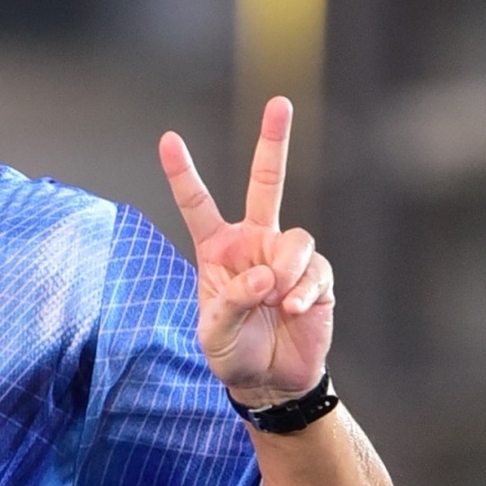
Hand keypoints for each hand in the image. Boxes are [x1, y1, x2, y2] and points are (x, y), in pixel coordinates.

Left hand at [160, 96, 332, 410]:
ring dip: (286, 271)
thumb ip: (231, 301)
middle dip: (274, 142)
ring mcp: (287, 257)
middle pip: (266, 183)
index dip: (183, 174)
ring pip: (296, 238)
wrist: (272, 382)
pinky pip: (315, 270)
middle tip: (280, 103)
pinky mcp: (317, 277)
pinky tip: (293, 311)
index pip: (198, 206)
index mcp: (218, 250)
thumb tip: (266, 275)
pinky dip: (303, 291)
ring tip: (277, 303)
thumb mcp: (213, 334)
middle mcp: (255, 244)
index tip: (168, 139)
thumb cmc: (234, 354)